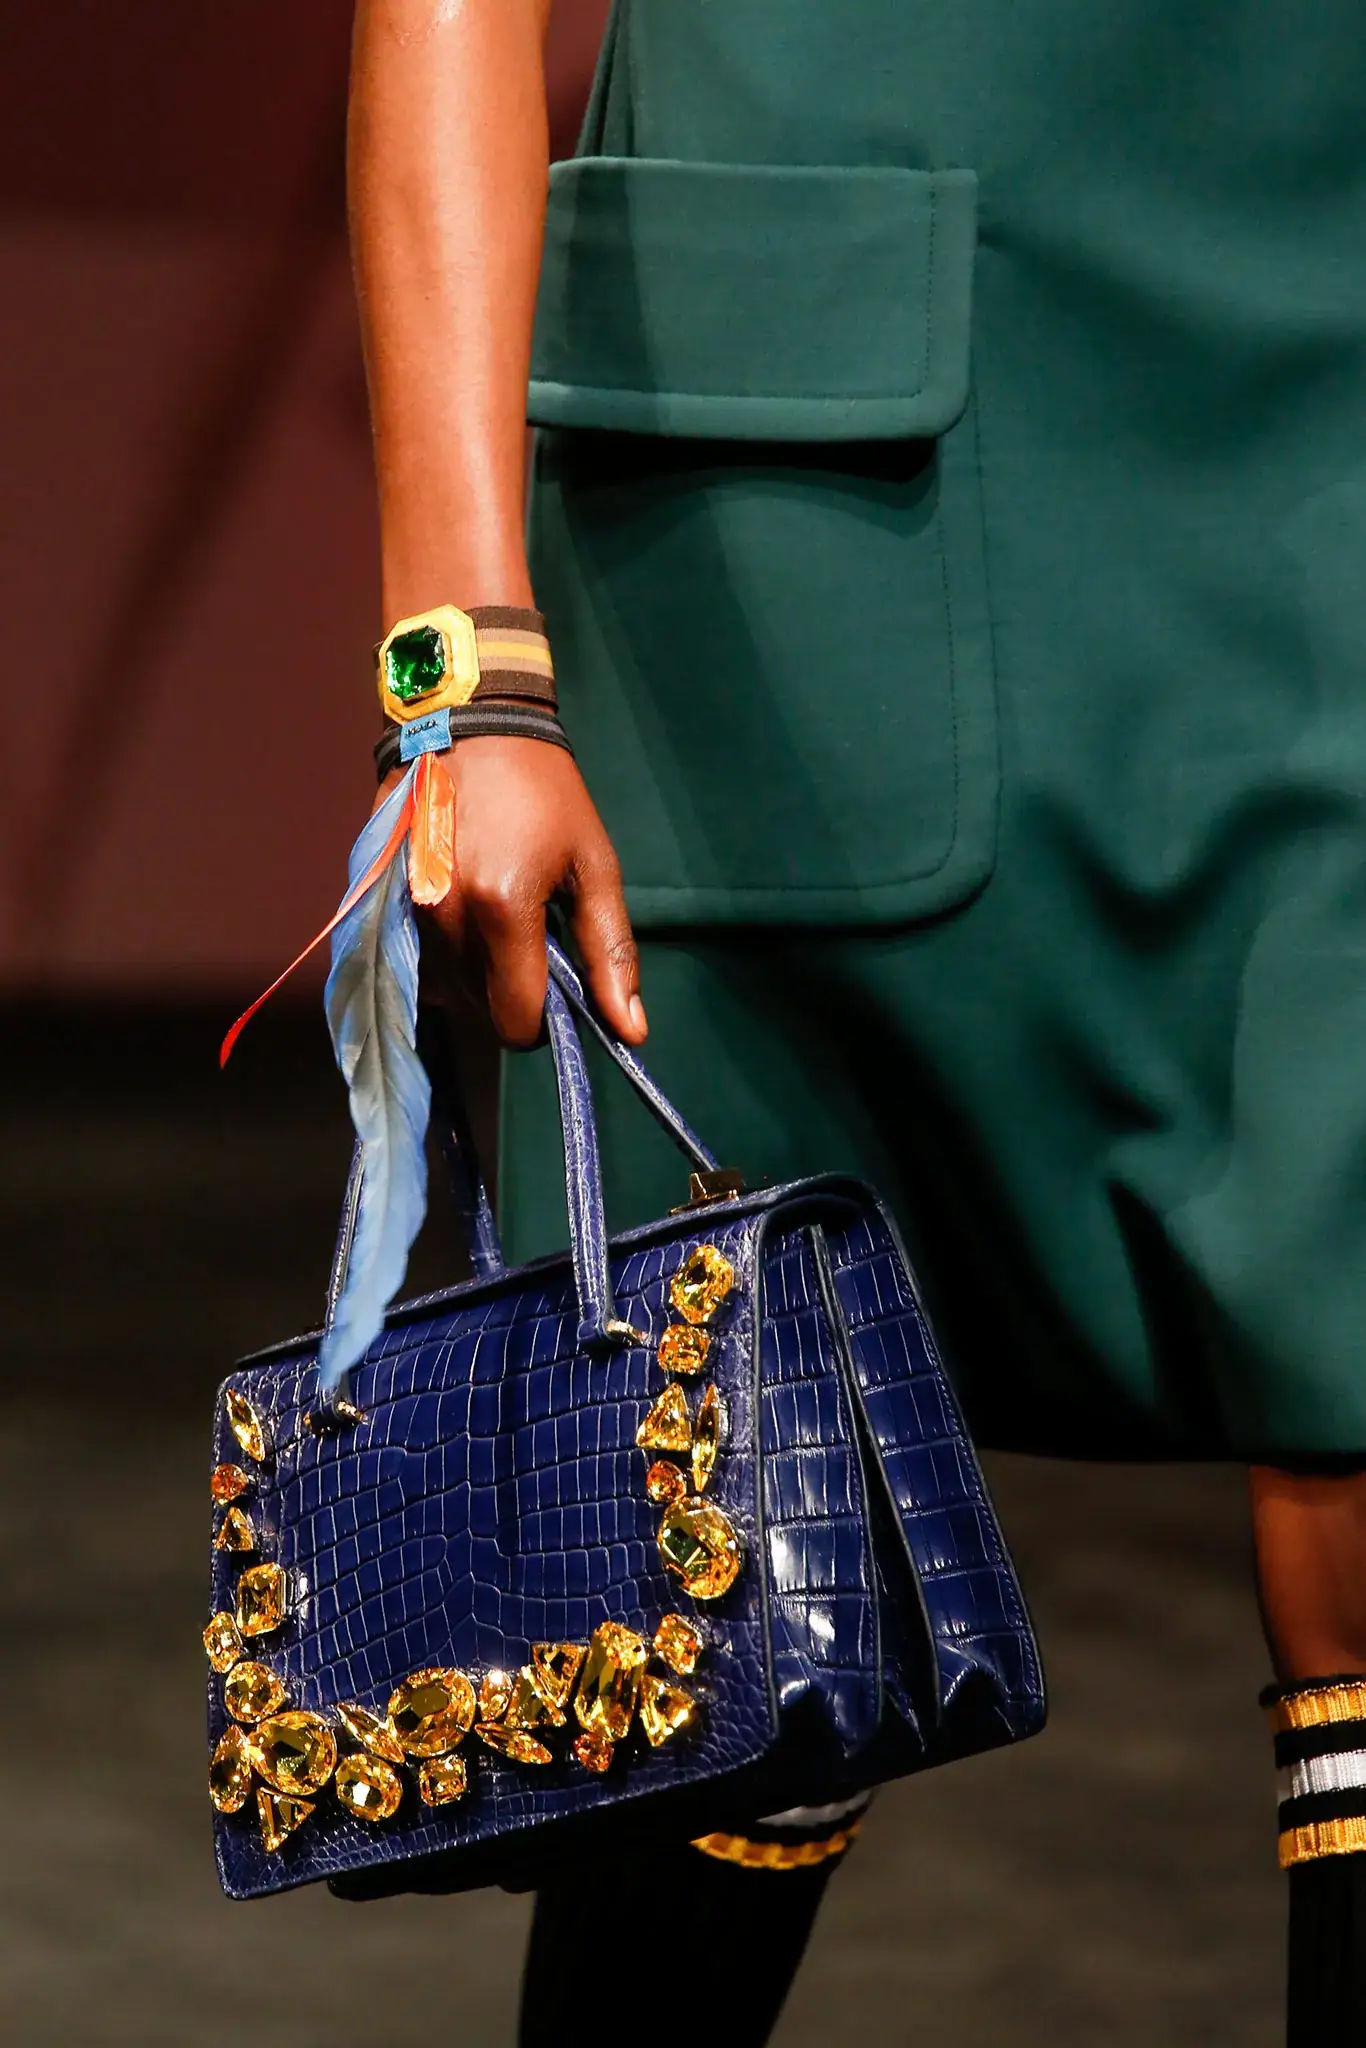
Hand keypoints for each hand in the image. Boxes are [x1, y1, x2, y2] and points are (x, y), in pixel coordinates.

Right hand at [377, 738, 645, 1049]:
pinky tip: (465, 907)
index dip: (540, 1024)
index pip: (514, 1020)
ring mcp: (406, 907)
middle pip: (477, 1008)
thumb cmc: (546, 792)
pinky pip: (416, 956)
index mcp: (502, 909)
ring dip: (476, 973)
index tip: (555, 994)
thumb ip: (609, 952)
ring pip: (445, 985)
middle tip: (531, 945)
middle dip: (508, 994)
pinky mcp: (382, 895)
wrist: (470, 721)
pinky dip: (444, 950)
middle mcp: (445, 917)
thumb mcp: (595, 866)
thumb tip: (632, 1032)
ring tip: (498, 917)